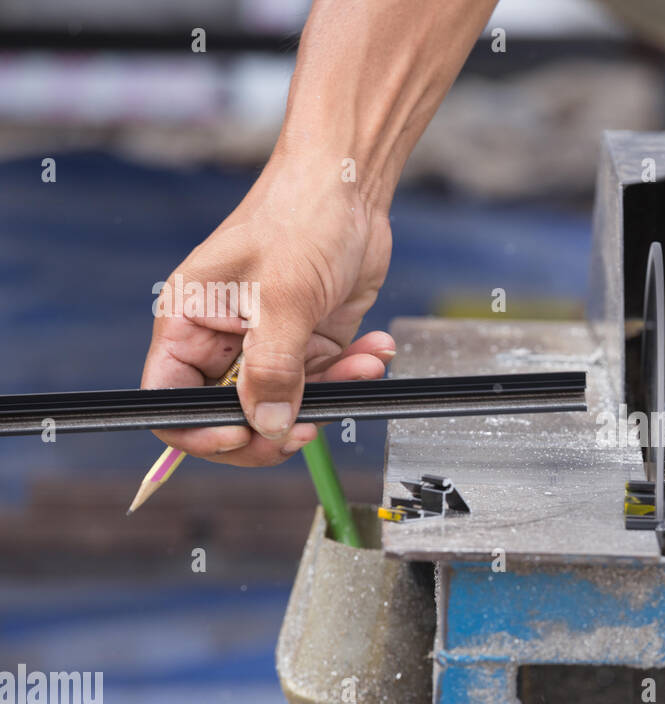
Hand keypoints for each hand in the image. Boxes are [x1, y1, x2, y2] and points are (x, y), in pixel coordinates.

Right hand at [141, 160, 394, 465]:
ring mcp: (268, 345)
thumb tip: (269, 426)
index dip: (200, 430)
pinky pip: (325, 382)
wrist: (350, 186)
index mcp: (187, 324)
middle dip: (277, 425)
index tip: (242, 437)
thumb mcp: (284, 298)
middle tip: (311, 426)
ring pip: (287, 405)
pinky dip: (353, 376)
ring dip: (329, 396)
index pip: (170, 400)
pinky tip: (376, 350)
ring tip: (363, 365)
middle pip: (232, 416)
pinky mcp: (309, 344)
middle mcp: (222, 340)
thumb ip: (273, 369)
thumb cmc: (300, 217)